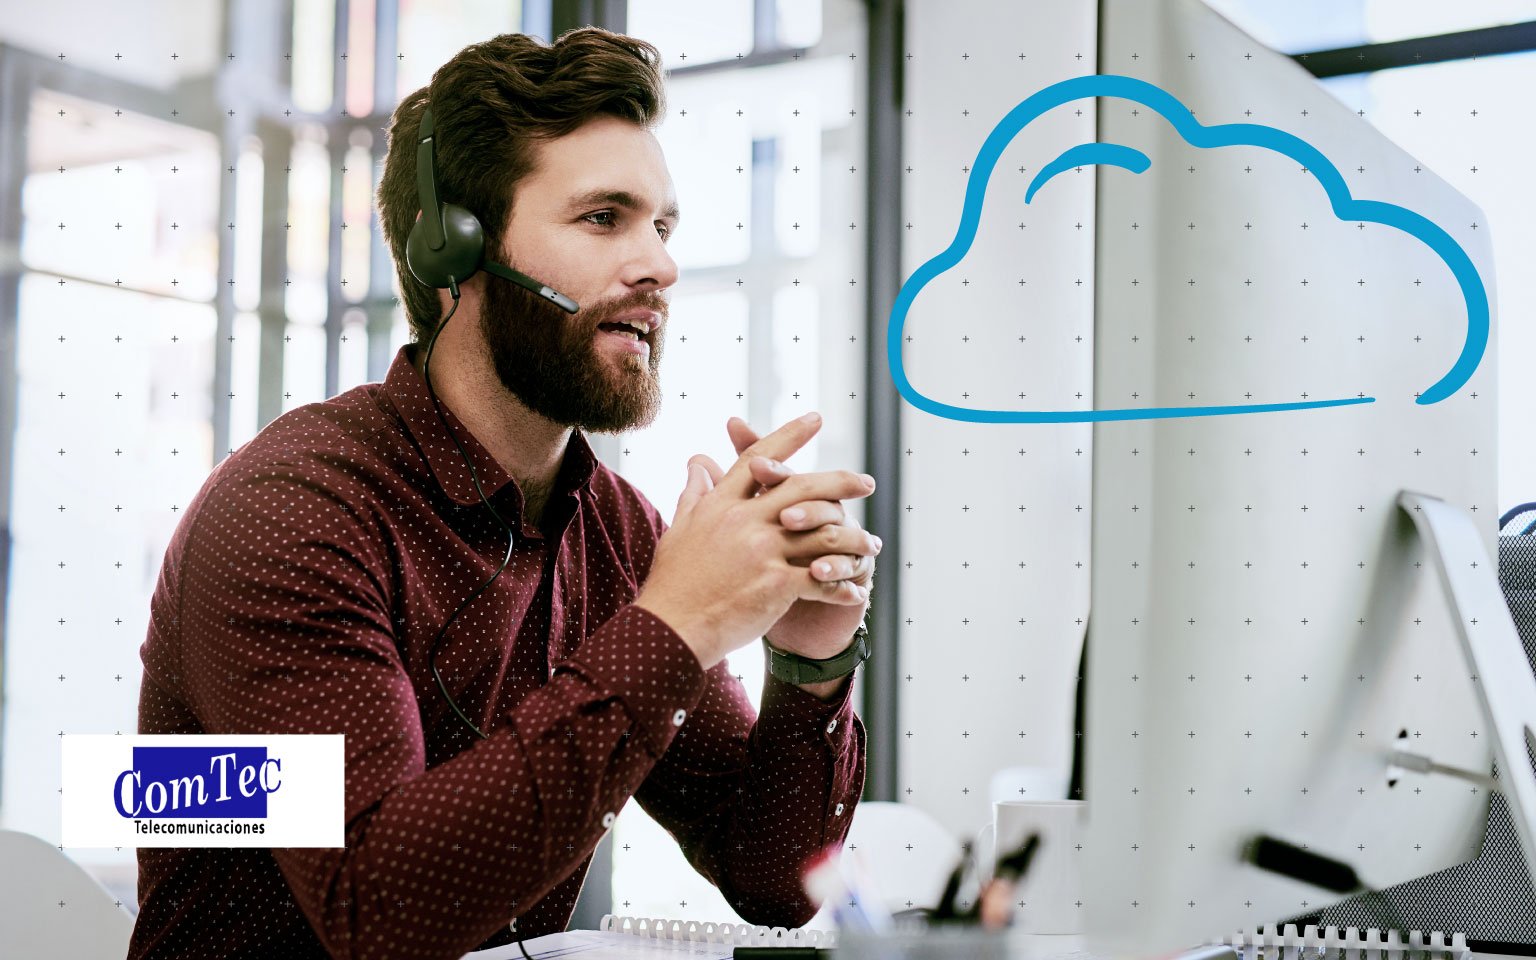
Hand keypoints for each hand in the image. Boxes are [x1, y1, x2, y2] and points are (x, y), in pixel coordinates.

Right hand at [632, 413, 876, 669]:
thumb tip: (697, 460)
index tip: (814, 418)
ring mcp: (761, 551)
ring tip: (872, 546)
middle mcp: (744, 521)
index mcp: (721, 505)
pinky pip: (821, 580)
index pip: (758, 459)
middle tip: (867, 482)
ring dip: (853, 540)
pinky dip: (843, 586)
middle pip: (802, 488)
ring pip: (822, 533)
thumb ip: (694, 493)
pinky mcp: (774, 584)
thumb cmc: (672, 583)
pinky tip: (857, 592)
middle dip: (840, 481)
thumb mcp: (679, 529)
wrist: (670, 630)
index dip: (789, 436)